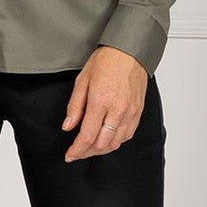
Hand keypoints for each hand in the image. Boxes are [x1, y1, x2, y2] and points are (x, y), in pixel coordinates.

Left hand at [61, 46, 146, 160]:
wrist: (129, 51)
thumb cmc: (107, 61)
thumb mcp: (82, 80)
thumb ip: (75, 107)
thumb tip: (68, 126)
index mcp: (101, 101)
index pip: (87, 136)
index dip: (77, 150)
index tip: (70, 155)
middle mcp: (118, 110)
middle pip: (101, 144)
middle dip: (87, 152)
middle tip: (77, 152)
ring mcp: (130, 112)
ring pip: (115, 143)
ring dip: (101, 149)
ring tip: (90, 147)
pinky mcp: (138, 112)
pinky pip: (127, 135)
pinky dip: (115, 141)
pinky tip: (106, 139)